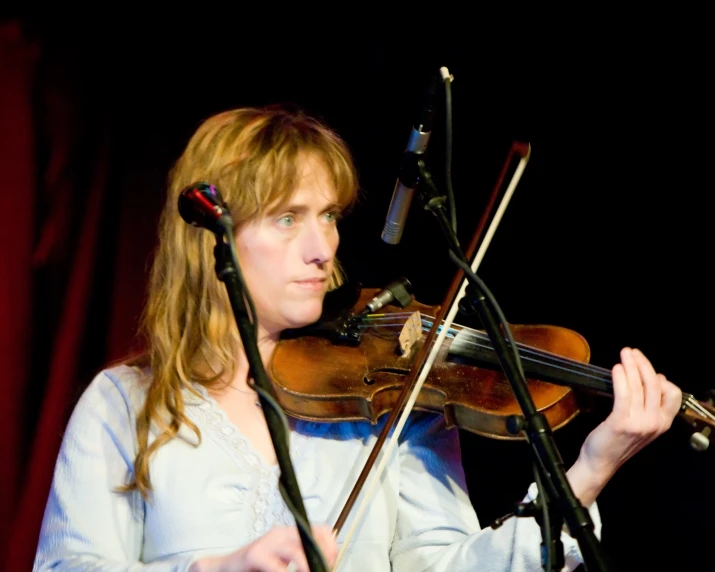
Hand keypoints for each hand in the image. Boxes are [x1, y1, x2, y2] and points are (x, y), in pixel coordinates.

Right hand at [189, 524, 336, 571]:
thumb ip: (299, 560)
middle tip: (323, 569)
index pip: (319, 529)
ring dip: (306, 566)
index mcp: (289, 534)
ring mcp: (267, 542)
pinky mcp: (254, 555)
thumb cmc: (254, 568)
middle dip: (321, 556)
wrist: (224, 569)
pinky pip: (276, 566)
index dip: (330, 545)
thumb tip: (323, 565)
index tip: (332, 561)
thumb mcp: (280, 563)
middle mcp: (279, 534)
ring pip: (296, 550)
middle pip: (310, 537)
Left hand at [567, 347, 681, 505]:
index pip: (673, 394)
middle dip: (643, 364)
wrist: (601, 462)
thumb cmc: (617, 441)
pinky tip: (616, 369)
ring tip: (625, 354)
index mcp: (662, 423)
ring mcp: (640, 424)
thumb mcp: (641, 424)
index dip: (660, 378)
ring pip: (640, 387)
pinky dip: (621, 378)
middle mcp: (655, 423)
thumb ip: (650, 405)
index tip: (645, 367)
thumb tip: (654, 379)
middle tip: (632, 352)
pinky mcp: (621, 422)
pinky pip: (624, 394)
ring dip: (632, 366)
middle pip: (656, 386)